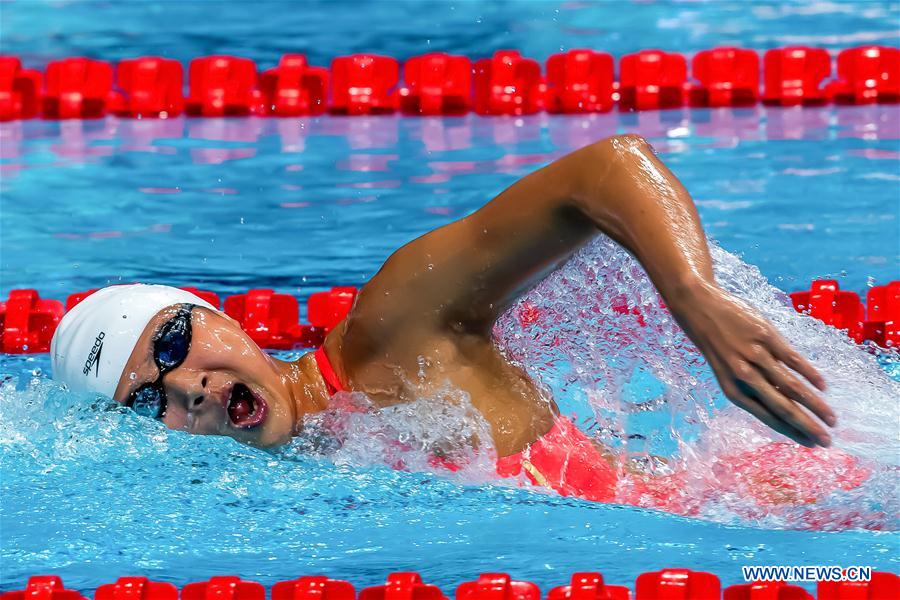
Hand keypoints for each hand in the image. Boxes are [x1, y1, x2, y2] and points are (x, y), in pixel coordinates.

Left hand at [670, 282, 834, 447]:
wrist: (699, 307)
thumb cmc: (717, 342)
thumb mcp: (727, 369)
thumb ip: (752, 385)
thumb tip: (786, 402)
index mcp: (732, 388)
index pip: (767, 417)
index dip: (790, 432)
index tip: (809, 445)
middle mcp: (743, 375)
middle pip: (782, 407)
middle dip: (807, 426)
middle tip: (827, 442)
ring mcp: (755, 355)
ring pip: (792, 386)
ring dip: (815, 405)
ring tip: (832, 419)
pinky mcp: (765, 335)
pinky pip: (793, 359)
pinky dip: (810, 374)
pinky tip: (823, 387)